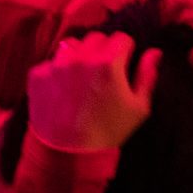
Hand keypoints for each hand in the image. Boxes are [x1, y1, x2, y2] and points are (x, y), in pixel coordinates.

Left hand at [27, 32, 161, 150]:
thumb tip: (155, 52)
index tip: (123, 66)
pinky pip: (51, 63)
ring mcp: (56, 64)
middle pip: (96, 37)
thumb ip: (147, 76)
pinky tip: (62, 91)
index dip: (125, 52)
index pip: (122, 37)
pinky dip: (57, 72)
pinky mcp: (37, 74)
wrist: (67, 154)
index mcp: (108, 62)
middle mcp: (81, 56)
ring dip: (78, 55)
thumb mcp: (138, 109)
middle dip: (102, 50)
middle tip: (102, 72)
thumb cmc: (108, 132)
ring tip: (80, 78)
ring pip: (71, 45)